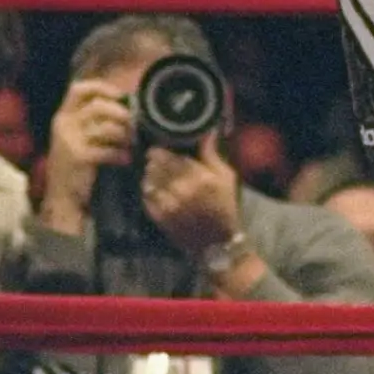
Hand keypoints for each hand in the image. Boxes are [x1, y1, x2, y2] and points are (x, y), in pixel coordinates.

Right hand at [38, 79, 135, 230]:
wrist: (62, 196)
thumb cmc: (74, 165)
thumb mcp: (74, 137)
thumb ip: (90, 121)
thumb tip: (124, 106)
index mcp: (62, 116)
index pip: (78, 89)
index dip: (101, 88)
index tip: (120, 96)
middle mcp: (64, 124)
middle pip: (98, 106)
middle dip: (121, 113)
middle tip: (133, 125)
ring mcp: (70, 141)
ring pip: (106, 128)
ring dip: (124, 135)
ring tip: (131, 143)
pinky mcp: (79, 158)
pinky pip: (107, 150)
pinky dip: (120, 154)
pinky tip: (125, 159)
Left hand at [139, 134, 243, 260]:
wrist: (217, 243)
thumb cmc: (224, 206)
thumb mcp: (226, 177)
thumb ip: (212, 154)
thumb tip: (206, 130)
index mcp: (201, 178)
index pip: (172, 158)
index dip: (160, 151)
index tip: (157, 147)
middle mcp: (183, 190)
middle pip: (157, 167)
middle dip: (153, 160)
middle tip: (153, 157)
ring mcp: (170, 205)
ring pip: (149, 181)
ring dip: (148, 174)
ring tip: (152, 171)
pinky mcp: (161, 218)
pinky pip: (146, 197)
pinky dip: (147, 190)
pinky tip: (152, 188)